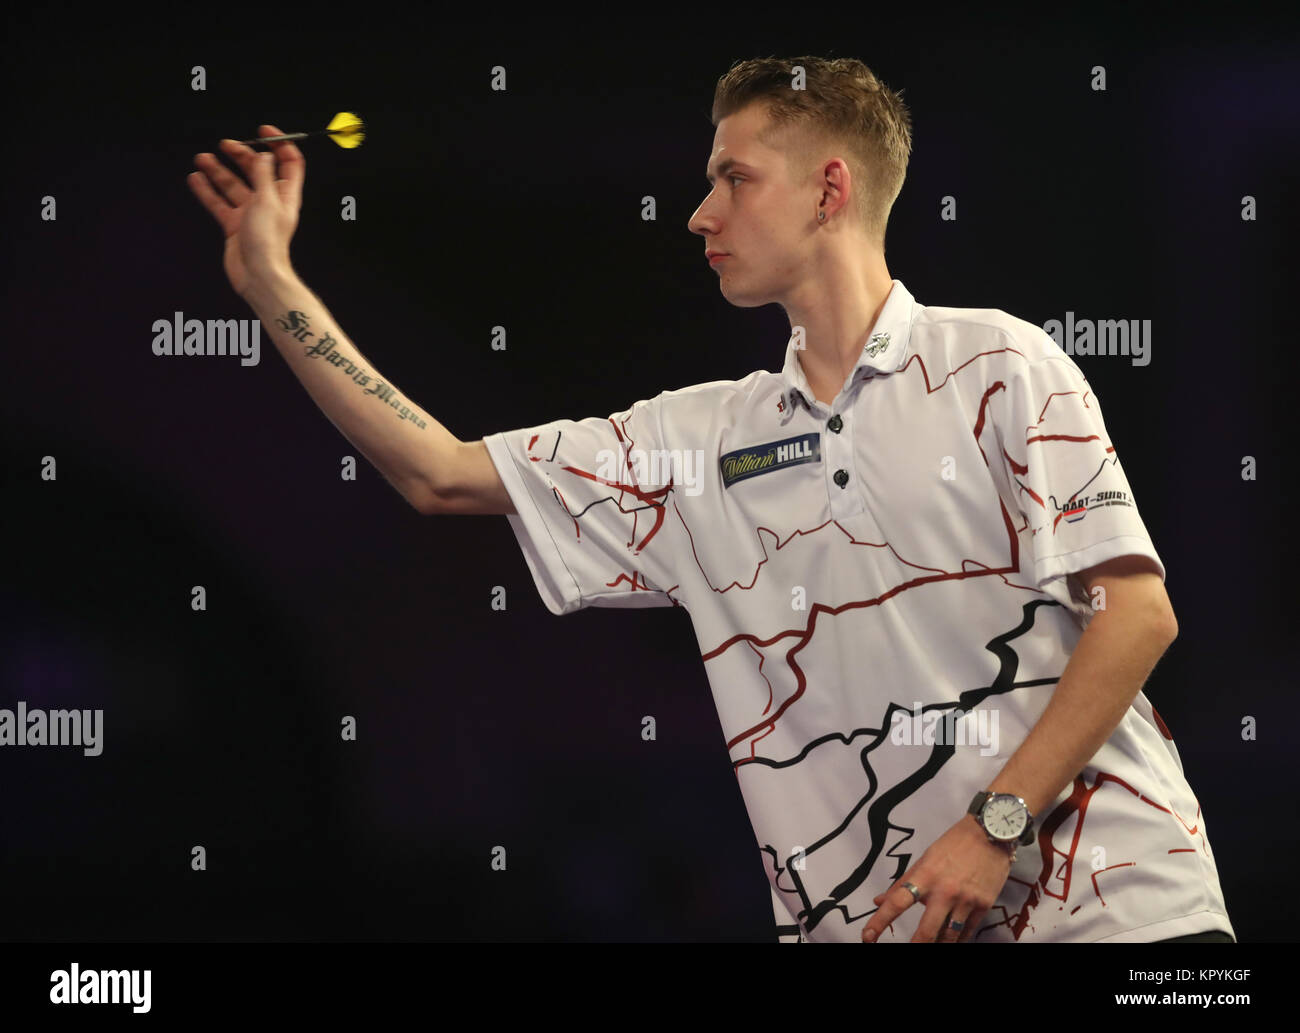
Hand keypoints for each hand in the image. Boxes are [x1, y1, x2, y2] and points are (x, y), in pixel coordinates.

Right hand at [187, 125, 304, 297]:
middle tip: (226, 144)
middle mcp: (269, 202)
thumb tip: (264, 155)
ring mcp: (251, 213)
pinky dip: (208, 191)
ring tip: (203, 158)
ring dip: (219, 171)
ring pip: (234, 185)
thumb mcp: (267, 201)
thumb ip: (263, 175)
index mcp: (284, 195)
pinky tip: (197, 179)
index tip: (263, 130)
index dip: (279, 144)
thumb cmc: (268, 243)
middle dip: (242, 155)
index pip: (288, 162)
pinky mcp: (235, 225)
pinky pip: (219, 203)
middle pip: (257, 170)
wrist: (257, 275)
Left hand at [861, 816, 1015, 942]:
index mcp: (925, 876)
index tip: (867, 937)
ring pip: (948, 936)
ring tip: (930, 945)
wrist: (990, 835)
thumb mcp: (925, 860)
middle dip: (916, 945)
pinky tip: (950, 941)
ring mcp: (966, 900)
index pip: (897, 902)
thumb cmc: (953, 845)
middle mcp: (945, 891)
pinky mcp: (984, 906)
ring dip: (937, 944)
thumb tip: (878, 901)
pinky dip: (957, 940)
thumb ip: (902, 883)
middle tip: (908, 949)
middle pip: (926, 930)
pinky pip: (967, 933)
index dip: (879, 921)